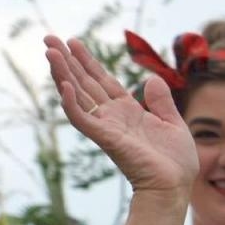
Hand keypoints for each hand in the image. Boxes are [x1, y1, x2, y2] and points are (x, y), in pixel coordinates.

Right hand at [45, 35, 196, 194]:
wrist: (175, 187)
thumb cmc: (176, 163)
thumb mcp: (174, 124)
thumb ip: (162, 102)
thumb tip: (152, 79)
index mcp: (128, 112)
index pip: (102, 81)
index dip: (88, 62)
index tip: (73, 42)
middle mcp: (113, 117)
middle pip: (85, 83)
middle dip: (67, 60)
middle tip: (49, 37)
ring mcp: (107, 127)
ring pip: (78, 96)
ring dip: (63, 74)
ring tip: (50, 51)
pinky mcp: (105, 139)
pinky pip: (83, 119)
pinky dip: (71, 103)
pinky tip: (64, 84)